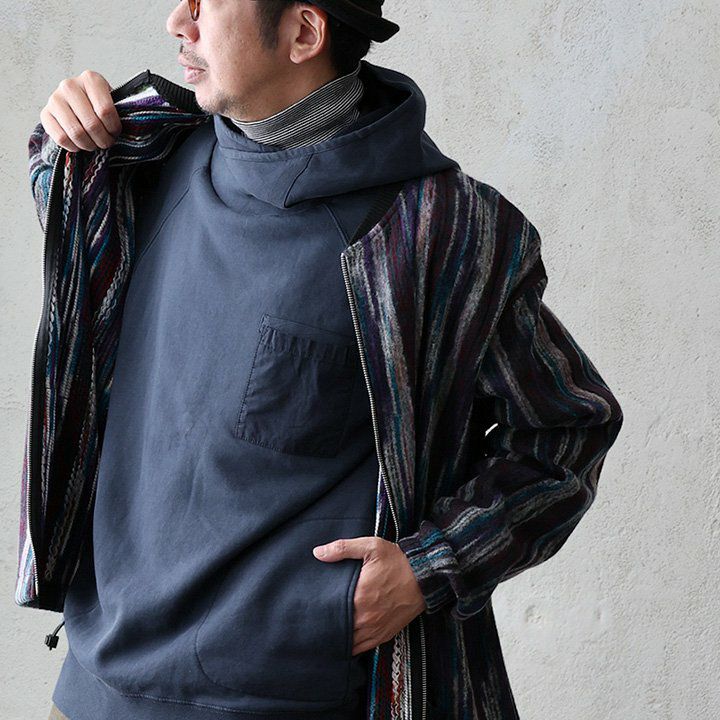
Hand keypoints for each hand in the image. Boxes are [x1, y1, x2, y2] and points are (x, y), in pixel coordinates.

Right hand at [40, 69, 122, 152]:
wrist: (77, 104)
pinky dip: (74, 147)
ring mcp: (54, 98)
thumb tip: (133, 124)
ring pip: (76, 132)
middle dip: (103, 140)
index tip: (116, 132)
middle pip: (91, 124)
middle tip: (106, 143)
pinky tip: (80, 145)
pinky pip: (61, 138)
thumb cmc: (99, 105)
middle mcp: (69, 85)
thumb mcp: (113, 102)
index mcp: (91, 79)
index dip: (114, 128)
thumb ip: (120, 110)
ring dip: (89, 145)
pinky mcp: (45, 113)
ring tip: (94, 144)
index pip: (106, 111)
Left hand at [312, 536, 427, 655]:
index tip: (309, 608)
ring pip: (348, 642)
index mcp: (359, 596)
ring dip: (337, 638)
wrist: (426, 576)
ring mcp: (375, 629)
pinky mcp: (384, 635)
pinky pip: (362, 648)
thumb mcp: (371, 547)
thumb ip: (343, 548)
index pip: (330, 611)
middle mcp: (366, 617)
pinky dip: (351, 646)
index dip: (318, 611)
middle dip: (325, 626)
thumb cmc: (397, 561)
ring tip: (325, 631)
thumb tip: (317, 552)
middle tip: (312, 621)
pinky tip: (343, 640)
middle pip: (337, 629)